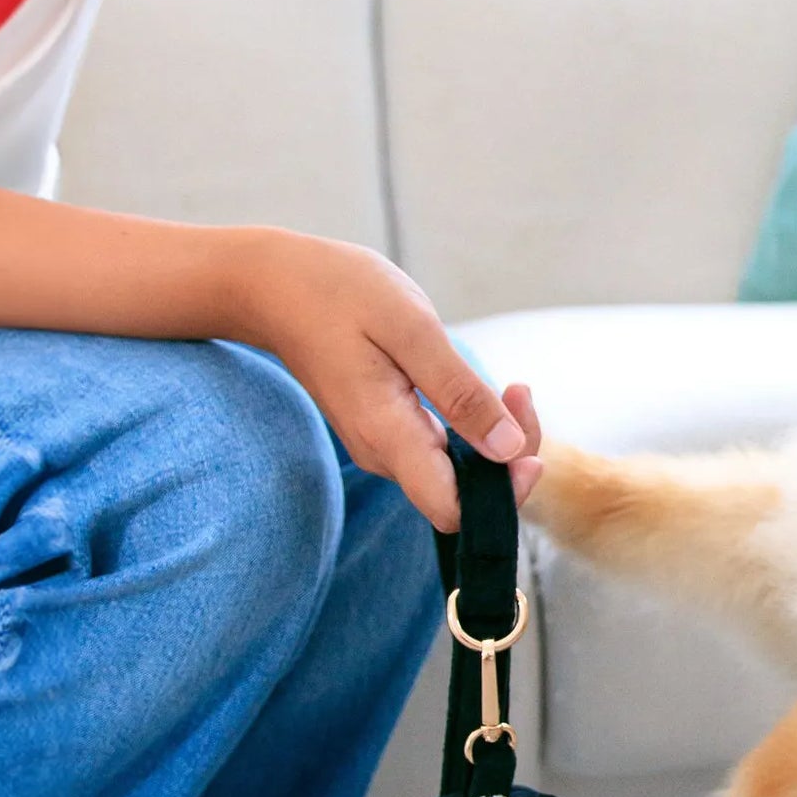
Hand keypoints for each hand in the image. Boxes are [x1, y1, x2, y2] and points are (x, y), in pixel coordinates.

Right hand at [219, 229, 540, 529]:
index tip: (524, 443)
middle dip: (509, 456)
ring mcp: (383, 446)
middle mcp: (383, 454)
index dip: (501, 493)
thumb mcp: (410, 329)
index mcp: (387, 435)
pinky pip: (441, 451)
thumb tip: (508, 449)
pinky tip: (483, 390)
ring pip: (456, 473)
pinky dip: (473, 428)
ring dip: (496, 439)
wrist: (272, 285)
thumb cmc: (337, 294)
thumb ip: (460, 393)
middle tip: (519, 393)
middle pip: (462, 495)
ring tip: (510, 388)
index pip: (453, 511)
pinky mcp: (386, 431)